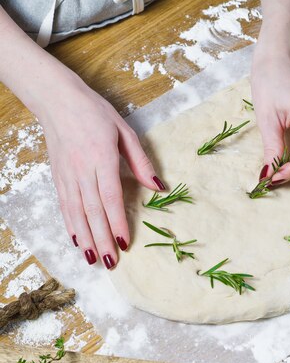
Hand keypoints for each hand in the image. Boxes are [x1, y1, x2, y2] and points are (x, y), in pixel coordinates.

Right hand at [38, 74, 164, 268]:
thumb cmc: (95, 112)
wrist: (57, 99)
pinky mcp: (58, 177)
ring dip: (85, 238)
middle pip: (93, 211)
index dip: (117, 222)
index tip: (124, 242)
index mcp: (102, 157)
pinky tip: (76, 241)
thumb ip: (140, 161)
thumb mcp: (124, 131)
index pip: (110, 197)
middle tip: (111, 262)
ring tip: (93, 260)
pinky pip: (64, 206)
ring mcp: (68, 175)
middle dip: (102, 239)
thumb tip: (158, 186)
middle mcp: (83, 169)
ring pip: (76, 213)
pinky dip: (70, 225)